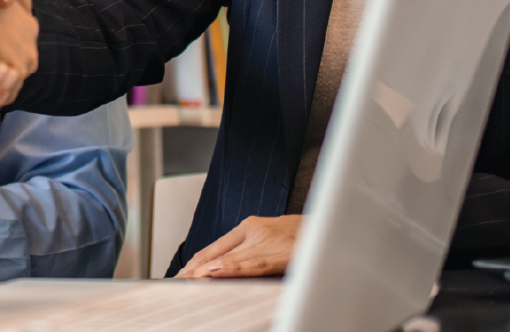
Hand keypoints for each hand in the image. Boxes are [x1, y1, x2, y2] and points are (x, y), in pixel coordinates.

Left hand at [176, 215, 301, 277]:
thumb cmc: (302, 236)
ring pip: (230, 260)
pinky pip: (254, 264)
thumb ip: (249, 249)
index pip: (214, 247)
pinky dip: (233, 268)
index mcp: (250, 225)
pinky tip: (216, 272)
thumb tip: (222, 266)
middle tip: (176, 284)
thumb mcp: (271, 237)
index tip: (180, 275)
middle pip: (217, 253)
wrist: (333, 227)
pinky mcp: (282, 253)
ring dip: (206, 273)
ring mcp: (267, 241)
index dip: (195, 262)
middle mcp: (255, 230)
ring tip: (186, 282)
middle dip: (195, 270)